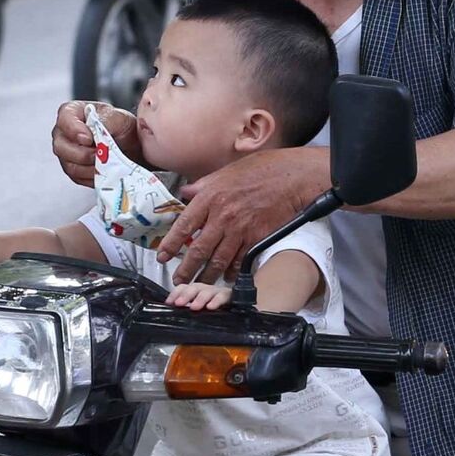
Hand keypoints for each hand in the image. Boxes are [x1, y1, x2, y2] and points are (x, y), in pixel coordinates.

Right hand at [53, 101, 137, 186]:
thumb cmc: (120, 126)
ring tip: (106, 163)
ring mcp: (66, 153)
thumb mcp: (118, 117)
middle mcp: (64, 133)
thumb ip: (104, 121)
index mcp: (71, 113)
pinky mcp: (73, 169)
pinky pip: (77, 177)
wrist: (129, 144)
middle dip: (83, 154)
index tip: (89, 139)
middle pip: (61, 147)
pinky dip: (92, 176)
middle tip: (99, 154)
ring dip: (90, 167)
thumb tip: (92, 131)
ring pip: (69, 165)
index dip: (74, 131)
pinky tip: (104, 171)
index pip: (64, 120)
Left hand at [154, 148, 327, 283]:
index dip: (171, 244)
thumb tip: (185, 193)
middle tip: (178, 281)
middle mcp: (222, 215)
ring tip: (198, 285)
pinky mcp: (257, 238)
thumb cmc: (260, 170)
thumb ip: (203, 185)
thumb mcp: (225, 172)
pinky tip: (227, 278)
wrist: (292, 177)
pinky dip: (232, 272)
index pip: (184, 225)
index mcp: (210, 197)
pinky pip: (240, 261)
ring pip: (218, 260)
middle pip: (199, 250)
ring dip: (207, 276)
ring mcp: (240, 229)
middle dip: (186, 269)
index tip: (162, 257)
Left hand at [167, 281, 232, 311]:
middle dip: (185, 295)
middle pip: (194, 287)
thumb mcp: (199, 310)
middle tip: (179, 303)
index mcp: (196, 292)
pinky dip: (216, 301)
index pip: (183, 288)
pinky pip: (223, 297)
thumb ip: (187, 309)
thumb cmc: (216, 311)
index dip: (175, 294)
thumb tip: (173, 312)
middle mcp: (206, 290)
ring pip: (207, 291)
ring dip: (199, 298)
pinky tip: (211, 307)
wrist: (236, 309)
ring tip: (194, 307)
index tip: (169, 302)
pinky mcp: (229, 296)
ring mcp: (217, 292)